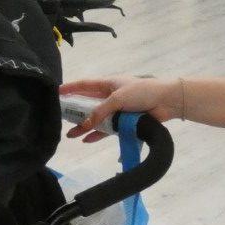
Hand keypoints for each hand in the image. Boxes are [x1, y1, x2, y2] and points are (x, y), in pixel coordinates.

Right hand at [61, 76, 182, 140]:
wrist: (167, 101)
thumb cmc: (142, 92)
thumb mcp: (118, 98)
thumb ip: (100, 111)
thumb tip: (86, 124)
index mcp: (108, 84)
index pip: (84, 85)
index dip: (70, 87)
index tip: (56, 92)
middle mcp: (110, 96)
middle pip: (87, 104)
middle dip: (74, 111)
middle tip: (60, 118)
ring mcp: (117, 110)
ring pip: (96, 119)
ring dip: (84, 126)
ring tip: (71, 135)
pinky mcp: (124, 121)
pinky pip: (107, 129)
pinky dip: (97, 134)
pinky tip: (87, 140)